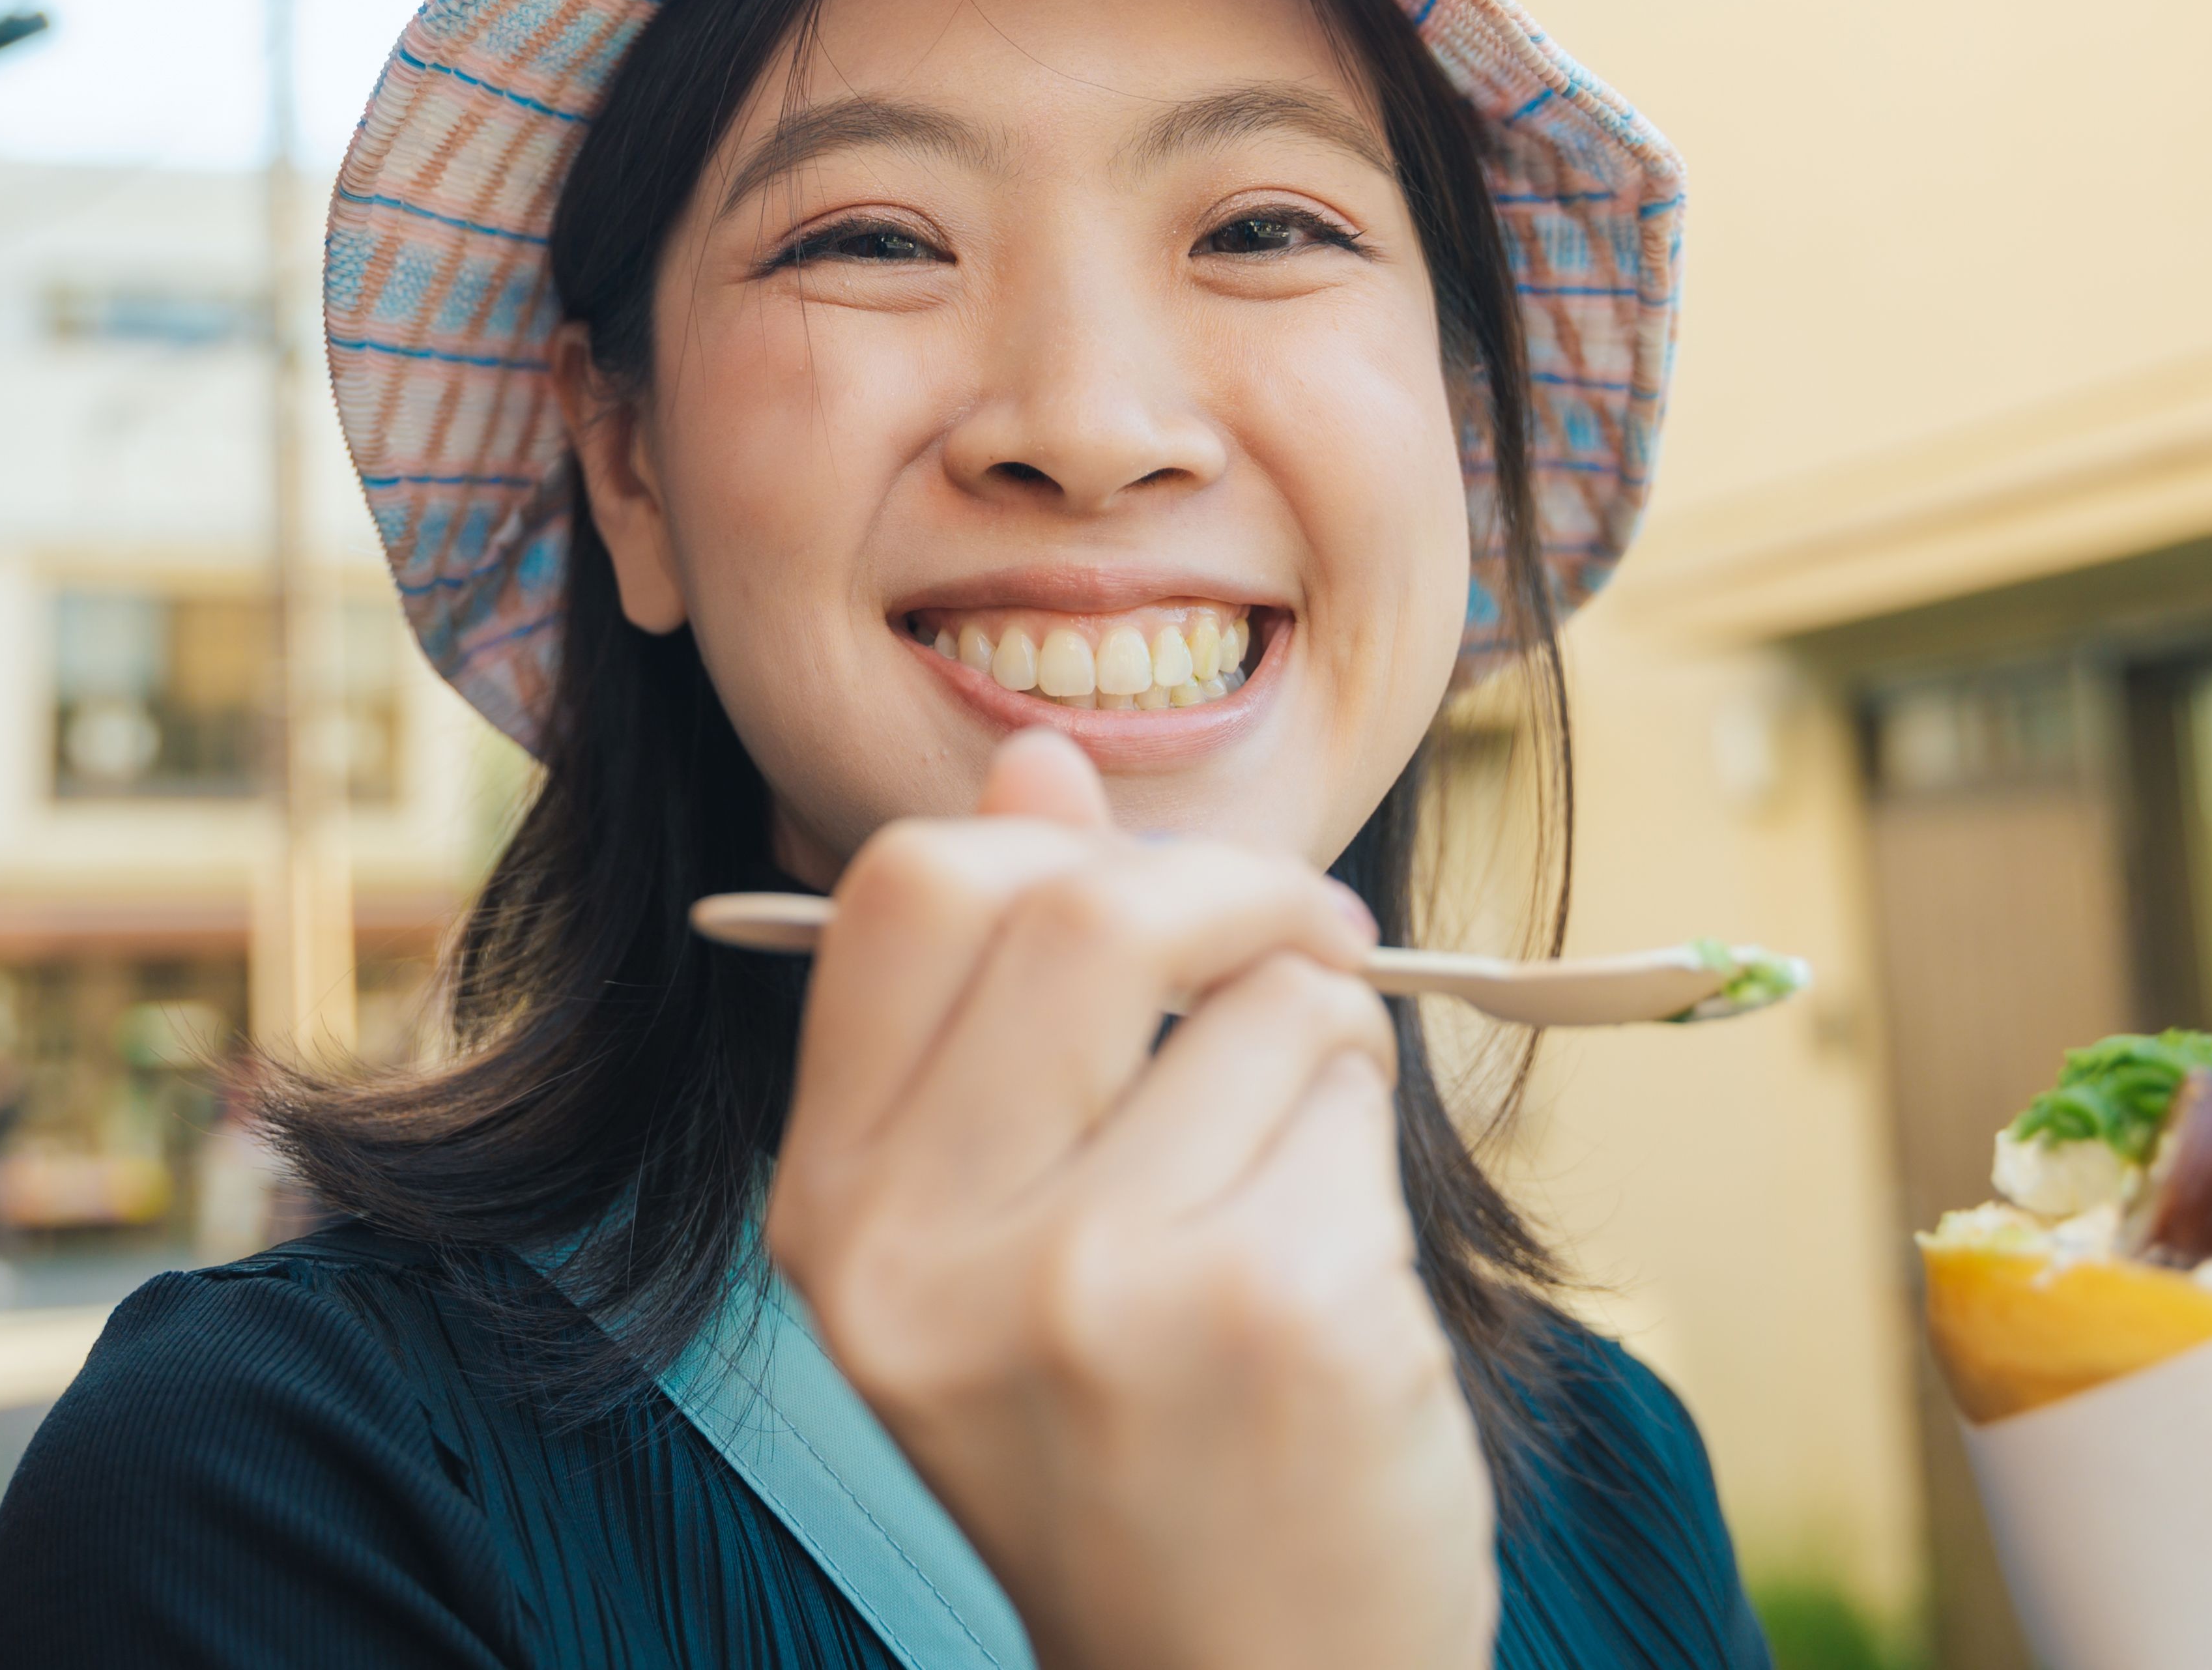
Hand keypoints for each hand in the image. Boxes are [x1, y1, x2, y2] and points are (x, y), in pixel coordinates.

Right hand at [763, 731, 1496, 1669]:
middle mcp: (931, 1253)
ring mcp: (1096, 1286)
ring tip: (1293, 1197)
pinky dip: (1375, 1152)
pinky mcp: (1268, 1311)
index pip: (907, 892)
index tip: (1158, 895)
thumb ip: (1006, 999)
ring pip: (1264, 998)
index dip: (1060, 850)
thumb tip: (1038, 762)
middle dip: (1236, 896)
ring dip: (1320, 1054)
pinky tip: (1339, 1284)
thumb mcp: (1002, 1235)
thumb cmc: (1135, 1449)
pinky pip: (1352, 1099)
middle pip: (1089, 902)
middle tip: (1306, 950)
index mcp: (836, 1215)